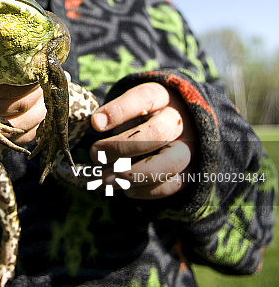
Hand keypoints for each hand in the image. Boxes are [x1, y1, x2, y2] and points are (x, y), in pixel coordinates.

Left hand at [90, 82, 196, 198]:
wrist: (177, 127)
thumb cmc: (143, 115)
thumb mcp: (130, 106)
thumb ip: (114, 113)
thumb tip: (97, 122)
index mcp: (163, 97)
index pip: (145, 98)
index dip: (119, 111)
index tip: (95, 123)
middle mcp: (179, 121)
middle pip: (158, 132)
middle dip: (122, 146)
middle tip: (96, 154)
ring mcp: (188, 147)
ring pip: (168, 163)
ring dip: (133, 174)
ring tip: (106, 179)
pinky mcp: (190, 172)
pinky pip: (172, 185)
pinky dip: (146, 190)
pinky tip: (126, 188)